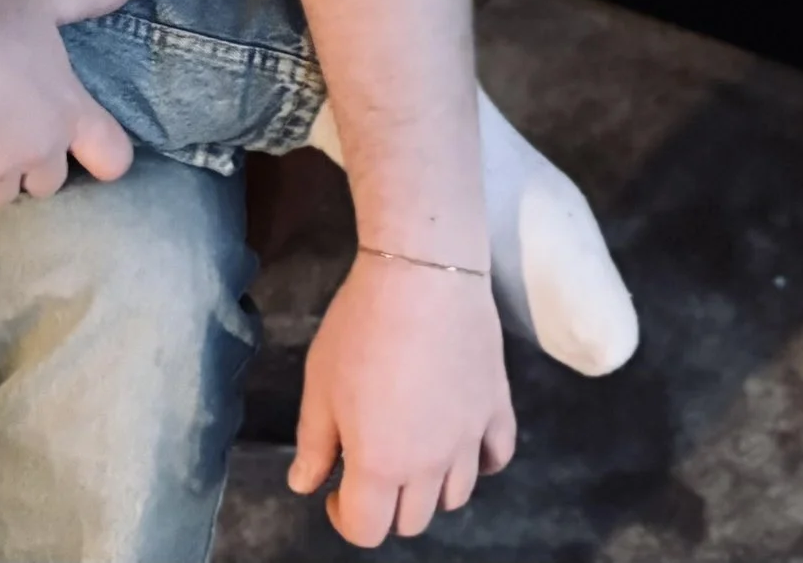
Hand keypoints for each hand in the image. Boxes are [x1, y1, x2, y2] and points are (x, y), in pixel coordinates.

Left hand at [289, 255, 515, 545]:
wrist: (422, 271)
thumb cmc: (361, 326)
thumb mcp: (320, 384)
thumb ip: (313, 443)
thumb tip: (305, 484)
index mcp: (381, 466)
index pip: (366, 530)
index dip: (344, 518)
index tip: (334, 487)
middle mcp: (431, 465)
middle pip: (412, 520)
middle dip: (385, 505)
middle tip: (370, 465)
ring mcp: (470, 438)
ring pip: (455, 496)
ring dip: (429, 488)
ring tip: (410, 450)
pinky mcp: (497, 407)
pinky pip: (497, 457)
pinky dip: (478, 461)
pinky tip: (458, 441)